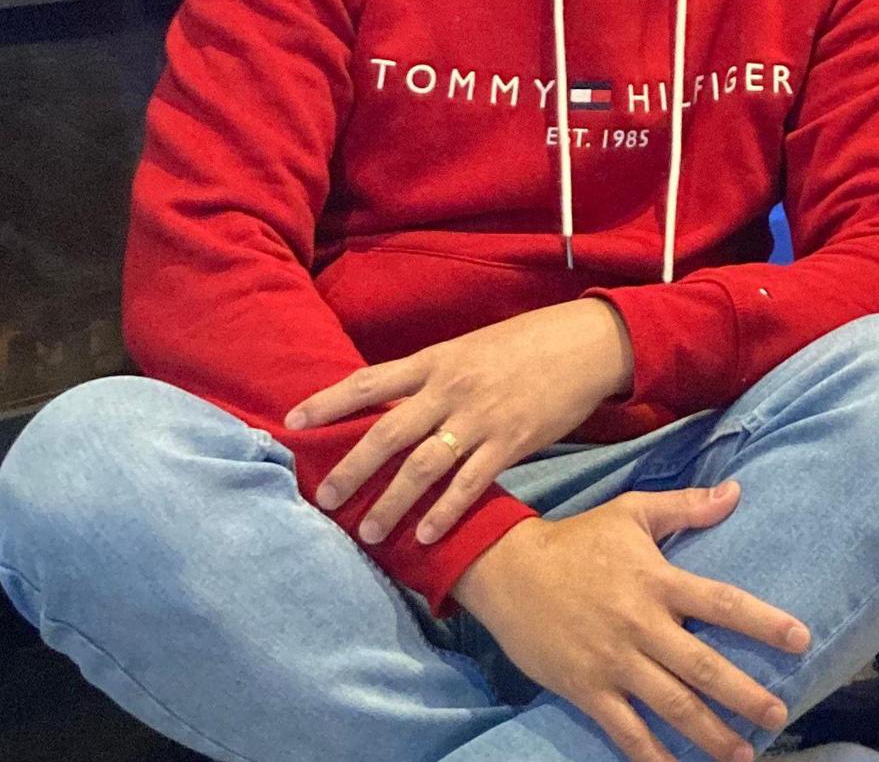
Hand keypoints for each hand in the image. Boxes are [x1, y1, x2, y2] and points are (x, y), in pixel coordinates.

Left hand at [287, 298, 633, 543]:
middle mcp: (450, 388)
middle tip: (323, 499)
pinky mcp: (512, 440)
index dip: (328, 402)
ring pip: (423, 466)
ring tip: (368, 532)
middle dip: (351, 468)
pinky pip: (471, 483)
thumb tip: (393, 405)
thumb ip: (432, 377)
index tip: (292, 422)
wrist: (586, 342)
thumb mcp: (469, 349)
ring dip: (392, 503)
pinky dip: (446, 512)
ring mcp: (480, 417)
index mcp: (435, 360)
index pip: (369, 381)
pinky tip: (426, 536)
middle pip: (387, 432)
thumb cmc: (526, 345)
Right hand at [452, 484, 808, 761]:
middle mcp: (641, 625)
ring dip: (710, 734)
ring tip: (744, 755)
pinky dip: (653, 755)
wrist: (505, 570)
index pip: (722, 602)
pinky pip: (626, 730)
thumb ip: (686, 507)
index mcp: (657, 581)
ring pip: (671, 705)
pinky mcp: (587, 689)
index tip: (801, 640)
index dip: (763, 622)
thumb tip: (736, 492)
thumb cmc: (576, 540)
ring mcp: (613, 661)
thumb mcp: (631, 513)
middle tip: (779, 715)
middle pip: (703, 667)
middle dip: (745, 695)